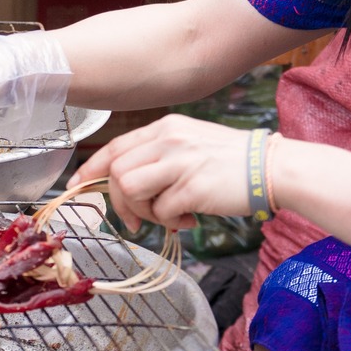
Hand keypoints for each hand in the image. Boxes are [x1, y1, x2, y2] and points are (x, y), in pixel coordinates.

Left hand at [75, 114, 259, 231]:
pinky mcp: (193, 187)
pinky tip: (190, 220)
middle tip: (136, 218)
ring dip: (143, 212)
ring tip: (168, 215)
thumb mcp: (191, 143)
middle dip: (118, 201)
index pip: (115, 146)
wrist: (273, 167)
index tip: (77, 186)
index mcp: (166, 128)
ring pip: (129, 190)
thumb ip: (159, 157)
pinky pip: (161, 211)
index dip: (91, 168)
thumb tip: (125, 184)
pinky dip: (170, 222)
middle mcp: (169, 140)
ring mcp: (180, 162)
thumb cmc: (232, 161)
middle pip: (116, 171)